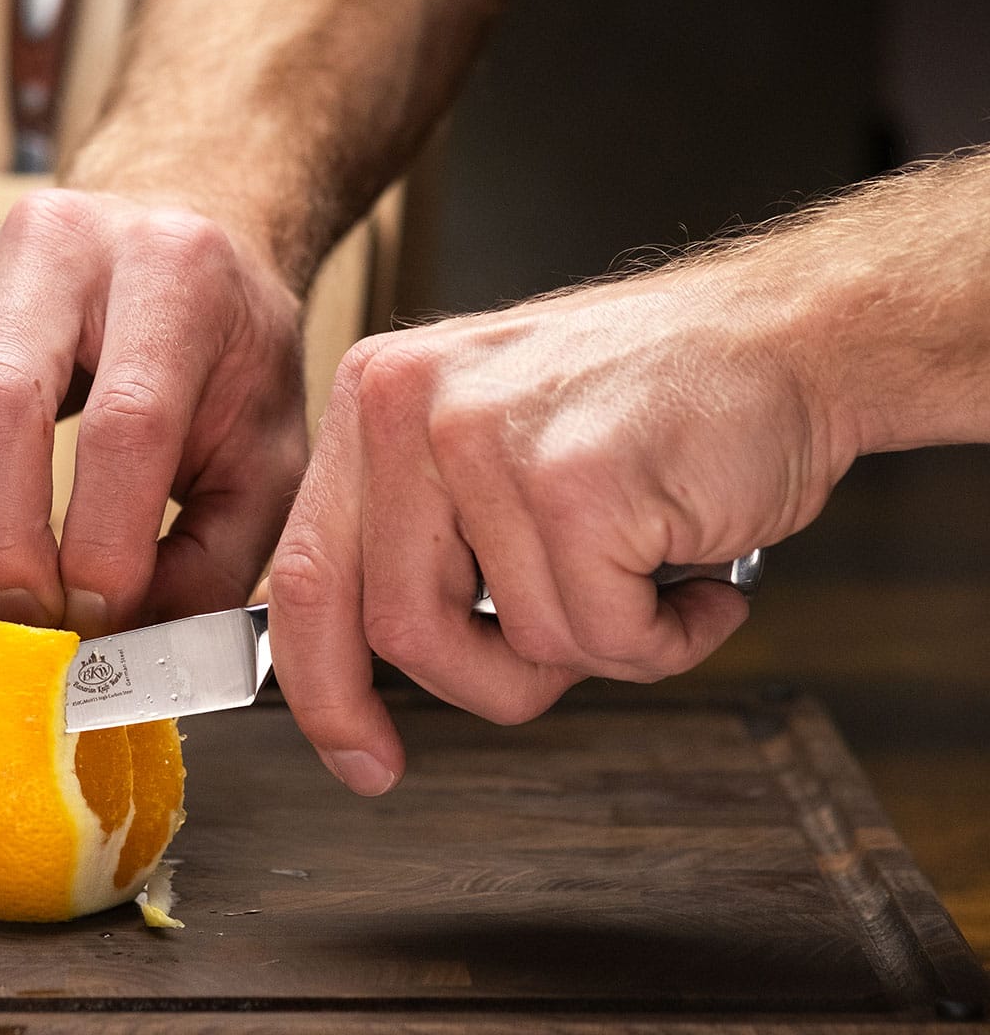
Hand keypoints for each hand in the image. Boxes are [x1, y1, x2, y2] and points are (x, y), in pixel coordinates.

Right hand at [0, 189, 306, 635]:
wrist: (187, 239)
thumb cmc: (234, 363)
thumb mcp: (266, 457)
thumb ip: (213, 562)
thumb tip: (127, 651)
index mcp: (177, 270)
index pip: (125, 422)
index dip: (102, 542)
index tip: (104, 616)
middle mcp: (68, 242)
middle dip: (3, 543)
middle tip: (32, 624)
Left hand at [268, 258, 855, 794]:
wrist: (788, 337)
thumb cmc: (650, 408)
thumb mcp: (489, 444)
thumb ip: (420, 539)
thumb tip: (371, 676)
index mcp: (373, 400)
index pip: (304, 574)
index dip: (324, 691)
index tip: (358, 757)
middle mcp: (408, 407)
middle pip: (398, 632)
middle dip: (491, 679)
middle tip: (576, 643)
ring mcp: (486, 441)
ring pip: (515, 644)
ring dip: (605, 645)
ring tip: (651, 570)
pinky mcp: (574, 486)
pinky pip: (603, 639)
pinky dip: (666, 639)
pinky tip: (694, 577)